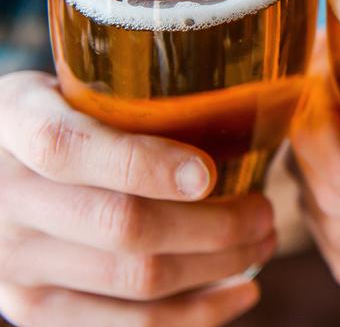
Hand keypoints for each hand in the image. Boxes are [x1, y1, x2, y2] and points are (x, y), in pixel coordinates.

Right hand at [0, 71, 273, 326]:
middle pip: (123, 225)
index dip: (142, 164)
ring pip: (137, 279)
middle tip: (263, 211)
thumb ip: (132, 98)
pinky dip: (197, 314)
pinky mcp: (35, 311)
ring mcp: (16, 264)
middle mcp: (6, 198)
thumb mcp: (74, 87)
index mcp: (15, 125)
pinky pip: (131, 326)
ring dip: (219, 265)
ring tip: (262, 243)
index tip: (208, 174)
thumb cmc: (66, 120)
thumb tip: (246, 107)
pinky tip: (241, 291)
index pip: (67, 148)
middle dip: (216, 224)